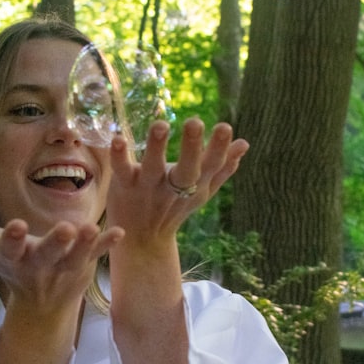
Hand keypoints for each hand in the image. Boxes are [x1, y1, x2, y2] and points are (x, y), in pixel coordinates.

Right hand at [0, 195, 123, 316]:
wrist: (41, 306)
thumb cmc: (11, 264)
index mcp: (12, 257)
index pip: (9, 249)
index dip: (12, 239)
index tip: (17, 225)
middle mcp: (38, 265)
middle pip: (46, 255)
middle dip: (54, 242)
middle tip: (65, 229)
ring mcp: (63, 267)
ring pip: (75, 256)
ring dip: (85, 243)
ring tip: (92, 227)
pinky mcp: (83, 265)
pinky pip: (97, 255)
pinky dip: (107, 245)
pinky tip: (119, 232)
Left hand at [106, 117, 248, 245]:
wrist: (143, 242)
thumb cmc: (174, 208)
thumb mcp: (201, 190)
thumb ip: (223, 167)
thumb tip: (244, 143)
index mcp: (195, 184)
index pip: (211, 166)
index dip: (219, 149)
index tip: (226, 126)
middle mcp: (173, 187)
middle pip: (187, 170)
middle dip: (192, 147)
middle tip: (195, 121)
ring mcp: (148, 188)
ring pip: (153, 168)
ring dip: (156, 146)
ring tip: (161, 124)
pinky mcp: (124, 187)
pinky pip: (122, 171)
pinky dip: (119, 157)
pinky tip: (118, 139)